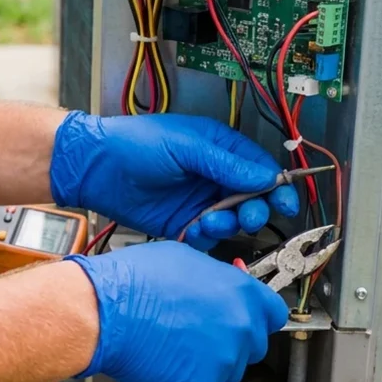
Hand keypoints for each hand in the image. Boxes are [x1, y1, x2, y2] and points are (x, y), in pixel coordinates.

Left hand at [50, 112, 299, 246]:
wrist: (95, 168)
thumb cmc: (133, 144)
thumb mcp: (185, 146)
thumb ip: (225, 163)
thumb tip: (264, 176)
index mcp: (218, 150)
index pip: (259, 169)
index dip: (276, 187)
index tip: (286, 202)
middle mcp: (211, 177)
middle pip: (251, 199)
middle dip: (255, 210)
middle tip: (246, 215)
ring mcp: (196, 201)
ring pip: (230, 220)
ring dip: (227, 224)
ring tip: (211, 220)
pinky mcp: (180, 223)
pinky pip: (205, 236)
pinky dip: (204, 237)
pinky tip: (194, 230)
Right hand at [68, 242, 287, 381]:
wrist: (101, 312)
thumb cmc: (131, 282)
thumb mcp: (182, 259)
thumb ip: (214, 277)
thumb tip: (221, 284)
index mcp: (241, 293)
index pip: (273, 312)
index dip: (254, 314)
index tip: (243, 317)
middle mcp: (240, 328)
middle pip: (252, 344)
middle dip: (228, 339)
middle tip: (195, 330)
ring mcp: (223, 361)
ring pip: (226, 370)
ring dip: (206, 362)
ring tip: (172, 345)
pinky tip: (163, 362)